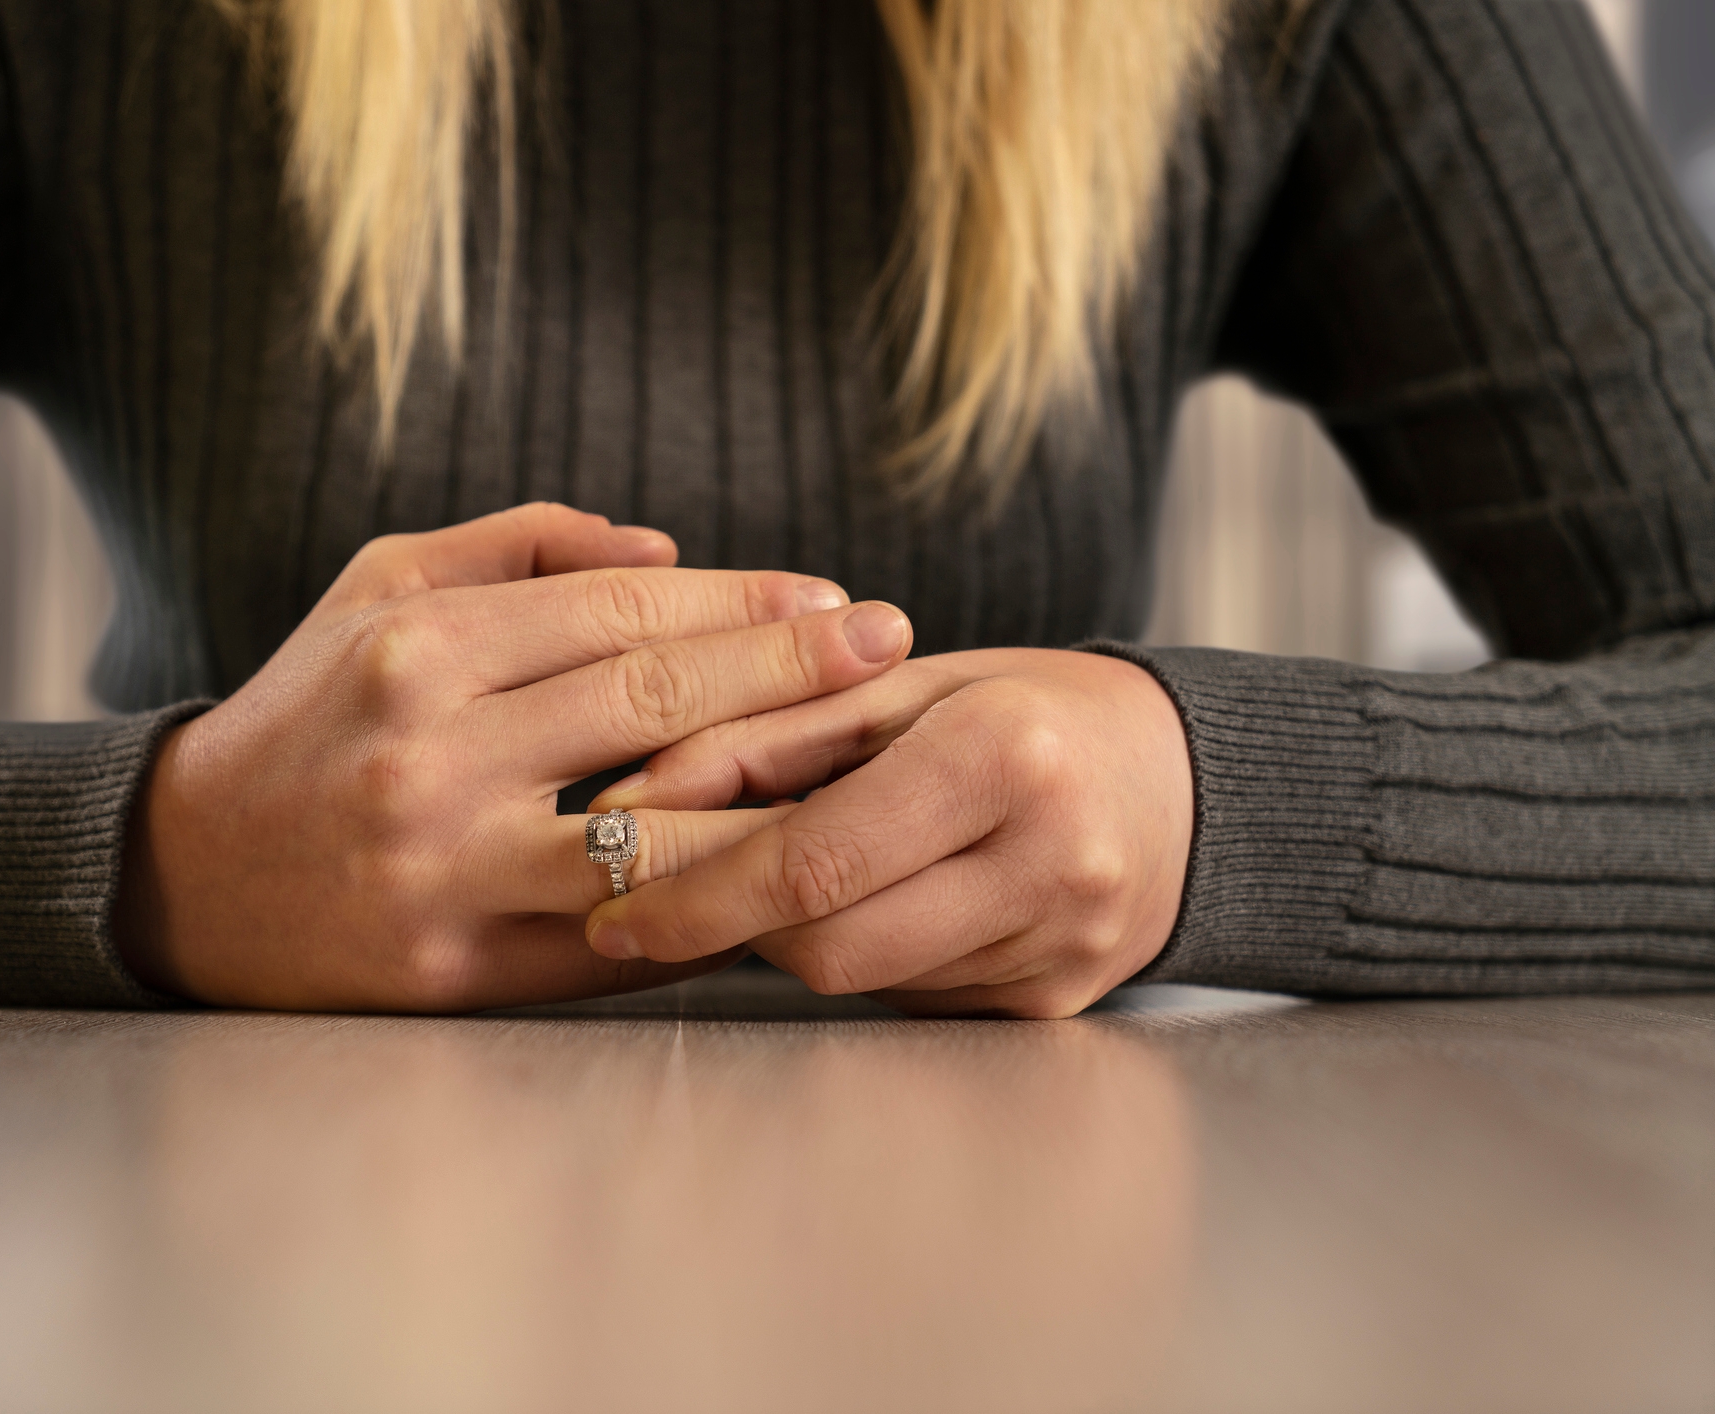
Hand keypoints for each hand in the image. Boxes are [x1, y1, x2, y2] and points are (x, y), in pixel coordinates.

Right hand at [112, 502, 914, 1010]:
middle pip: (657, 707)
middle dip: (792, 672)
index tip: (836, 599)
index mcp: (418, 651)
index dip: (745, 603)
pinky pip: (618, 934)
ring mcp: (449, 875)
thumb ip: (518, 548)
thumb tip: (668, 549)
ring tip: (872, 767)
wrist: (184, 878)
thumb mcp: (377, 590)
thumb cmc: (306, 714)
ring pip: (657, 835)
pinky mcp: (458, 973)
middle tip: (893, 647)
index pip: (623, 613)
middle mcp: (434, 759)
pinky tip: (783, 871)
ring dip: (777, 801)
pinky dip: (705, 903)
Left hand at [583, 649, 1191, 1017]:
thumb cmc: (1025, 711)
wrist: (1185, 782)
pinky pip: (906, 994)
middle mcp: (1045, 862)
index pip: (810, 857)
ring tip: (759, 880)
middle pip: (824, 941)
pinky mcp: (1052, 1004)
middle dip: (722, 922)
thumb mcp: (899, 687)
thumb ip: (762, 734)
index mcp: (1004, 757)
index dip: (692, 888)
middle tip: (649, 895)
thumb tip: (629, 795)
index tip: (606, 897)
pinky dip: (857, 950)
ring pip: (857, 978)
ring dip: (783, 937)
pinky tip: (861, 902)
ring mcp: (1059, 949)